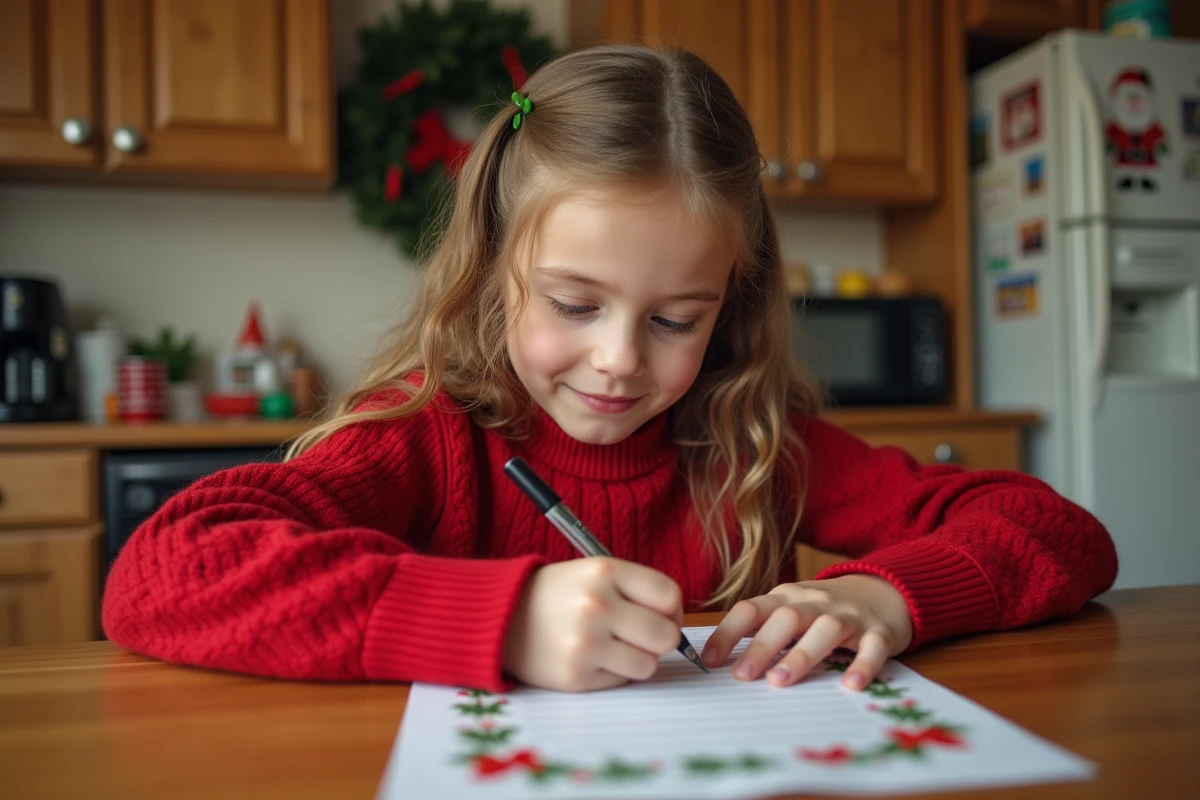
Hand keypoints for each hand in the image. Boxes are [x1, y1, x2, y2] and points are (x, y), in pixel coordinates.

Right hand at [502, 557, 683, 691]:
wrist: (500, 617)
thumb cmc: (557, 594)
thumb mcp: (593, 572)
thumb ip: (636, 589)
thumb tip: (677, 621)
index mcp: (604, 571)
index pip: (669, 595)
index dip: (673, 608)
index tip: (661, 613)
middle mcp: (596, 606)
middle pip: (666, 635)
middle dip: (661, 638)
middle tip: (642, 635)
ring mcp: (585, 644)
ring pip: (648, 664)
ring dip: (638, 659)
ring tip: (614, 647)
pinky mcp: (575, 677)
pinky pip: (622, 681)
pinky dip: (614, 672)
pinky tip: (593, 658)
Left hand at [701, 574, 911, 689]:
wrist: (884, 590)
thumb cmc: (825, 608)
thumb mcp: (792, 608)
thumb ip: (762, 626)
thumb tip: (718, 656)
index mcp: (787, 596)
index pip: (752, 609)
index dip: (728, 633)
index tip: (709, 660)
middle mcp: (816, 602)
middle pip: (786, 618)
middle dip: (761, 646)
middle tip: (742, 676)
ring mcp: (849, 616)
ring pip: (825, 630)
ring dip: (801, 655)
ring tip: (780, 681)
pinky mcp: (879, 632)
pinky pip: (872, 647)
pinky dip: (863, 665)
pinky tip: (852, 684)